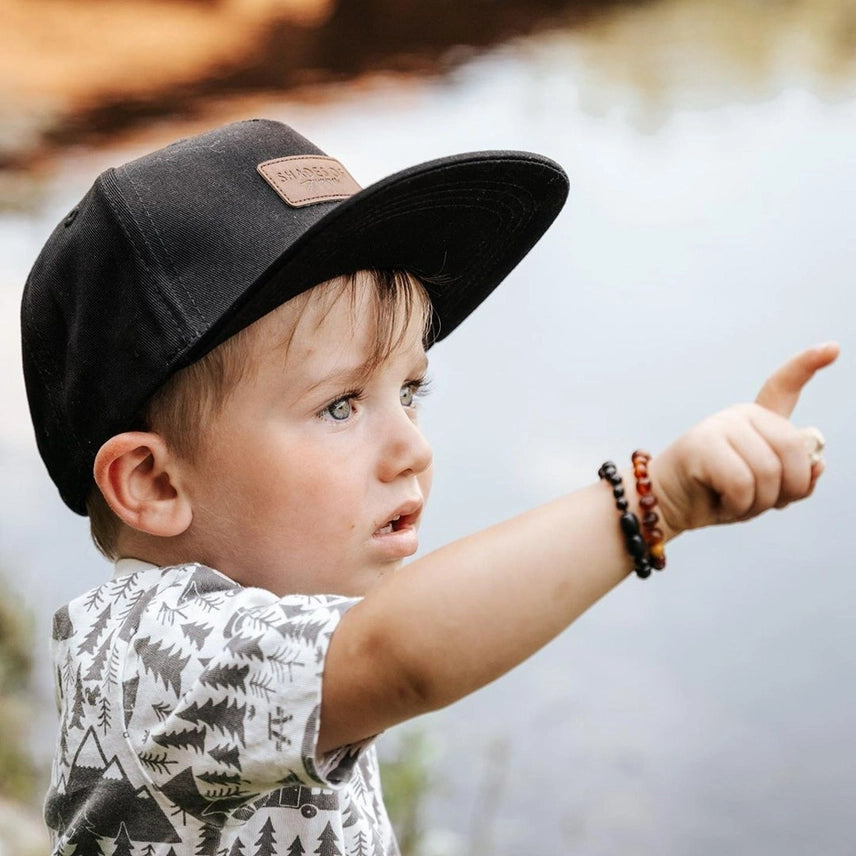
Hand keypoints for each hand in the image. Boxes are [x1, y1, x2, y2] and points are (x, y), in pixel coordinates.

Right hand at [649, 342, 839, 537]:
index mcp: (759, 422)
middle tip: (766, 504)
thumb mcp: (767, 492)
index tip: (833, 348)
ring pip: (769, 473)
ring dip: (758, 504)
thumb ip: (797, 479)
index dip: (808, 365)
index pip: (783, 386)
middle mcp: (741, 415)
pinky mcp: (702, 443)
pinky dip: (738, 506)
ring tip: (737, 505)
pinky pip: (742, 483)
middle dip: (788, 489)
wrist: (669, 504)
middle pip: (793, 450)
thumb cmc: (717, 495)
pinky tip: (724, 504)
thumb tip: (818, 464)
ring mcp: (721, 425)